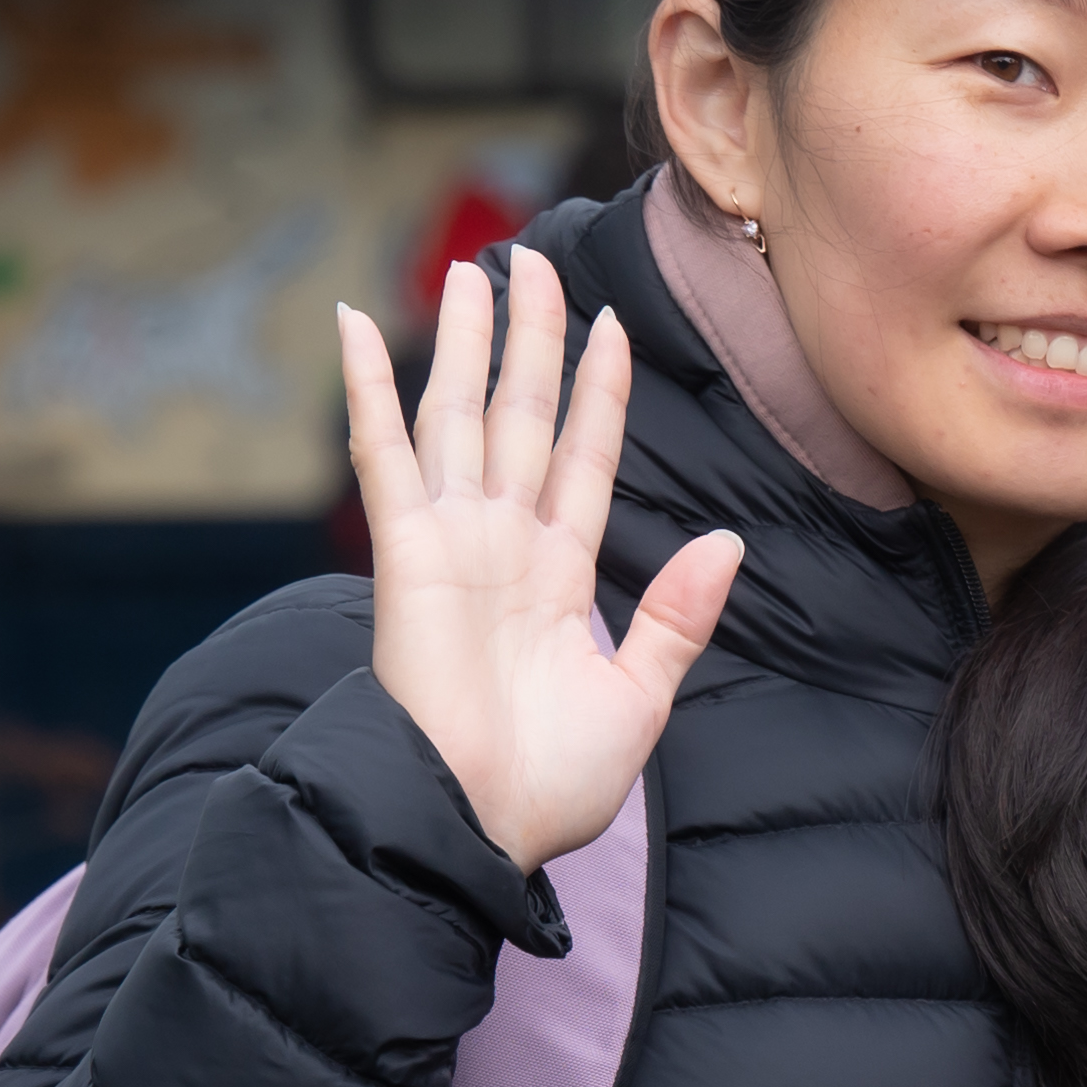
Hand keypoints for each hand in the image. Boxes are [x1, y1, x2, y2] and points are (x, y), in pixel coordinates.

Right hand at [337, 252, 740, 873]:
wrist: (479, 825)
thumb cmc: (548, 784)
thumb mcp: (638, 696)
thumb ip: (675, 615)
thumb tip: (728, 543)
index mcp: (557, 575)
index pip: (581, 458)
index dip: (595, 392)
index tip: (610, 326)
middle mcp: (501, 545)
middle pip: (519, 416)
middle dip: (528, 340)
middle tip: (532, 261)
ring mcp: (449, 541)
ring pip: (459, 414)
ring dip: (465, 342)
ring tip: (474, 270)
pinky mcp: (403, 551)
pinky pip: (382, 452)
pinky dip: (366, 387)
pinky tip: (358, 324)